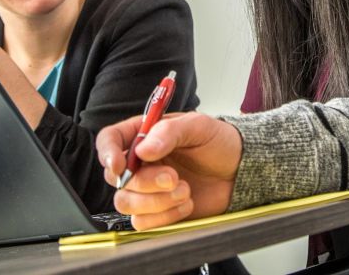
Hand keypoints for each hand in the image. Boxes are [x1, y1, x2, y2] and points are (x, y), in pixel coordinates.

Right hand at [97, 112, 241, 229]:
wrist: (240, 172)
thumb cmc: (220, 143)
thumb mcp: (199, 126)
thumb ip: (169, 133)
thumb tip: (143, 149)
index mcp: (145, 135)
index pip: (110, 140)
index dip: (108, 153)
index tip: (120, 165)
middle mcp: (141, 163)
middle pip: (116, 178)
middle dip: (146, 182)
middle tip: (174, 178)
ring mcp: (148, 189)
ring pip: (127, 203)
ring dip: (156, 201)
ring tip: (184, 189)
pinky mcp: (157, 211)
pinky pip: (144, 222)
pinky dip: (166, 216)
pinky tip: (186, 203)